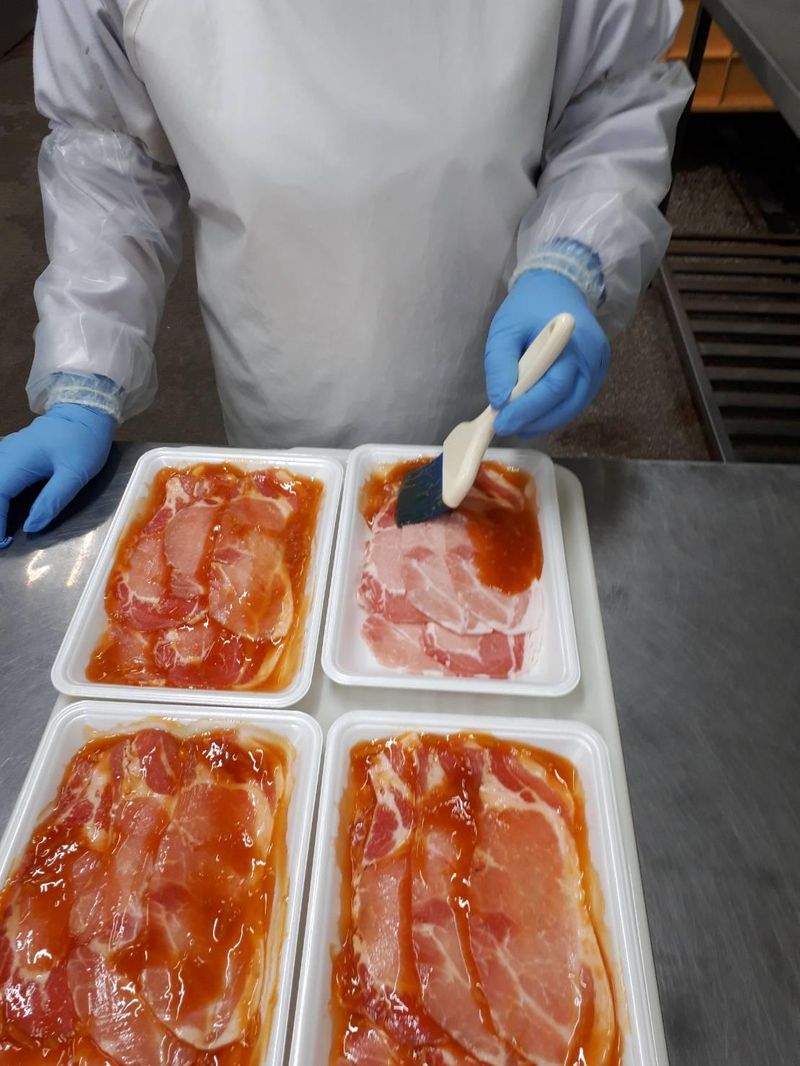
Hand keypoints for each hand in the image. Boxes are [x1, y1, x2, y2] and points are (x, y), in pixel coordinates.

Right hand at [0, 404, 115, 546]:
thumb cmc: (84, 441)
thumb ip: (52, 500)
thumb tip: (31, 527)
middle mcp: (6, 455)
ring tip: (2, 529)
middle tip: (1, 540)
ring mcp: (7, 452)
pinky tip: (4, 507)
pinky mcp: (13, 453)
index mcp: (17, 461)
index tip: (2, 543)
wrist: (87, 410)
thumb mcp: (75, 474)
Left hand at [484, 270, 609, 436]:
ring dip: (544, 421)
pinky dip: (555, 412)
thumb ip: (500, 364)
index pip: (551, 388)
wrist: (557, 286)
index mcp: (571, 342)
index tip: (501, 423)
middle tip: (506, 427)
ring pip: (573, 407)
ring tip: (518, 424)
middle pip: (566, 403)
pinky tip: (534, 415)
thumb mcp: (504, 329)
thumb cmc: (528, 307)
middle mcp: (593, 357)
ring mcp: (599, 366)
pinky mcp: (597, 372)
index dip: (526, 411)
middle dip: (534, 421)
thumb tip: (500, 402)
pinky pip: (576, 400)